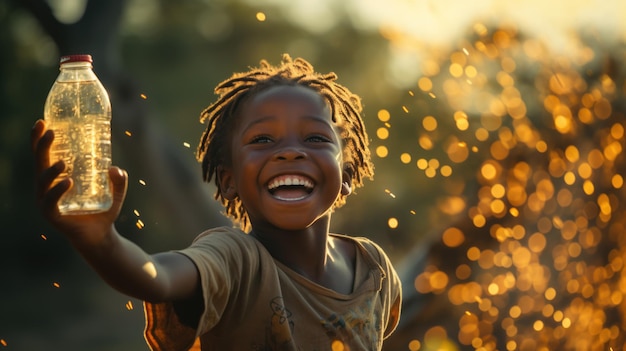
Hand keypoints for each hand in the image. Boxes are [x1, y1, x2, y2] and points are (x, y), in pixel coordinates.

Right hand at [31, 119, 127, 244]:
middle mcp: (47, 188)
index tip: (42, 121)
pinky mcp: (53, 216)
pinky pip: (51, 202)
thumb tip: (116, 169)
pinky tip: (67, 182)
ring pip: (43, 182)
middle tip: (51, 132)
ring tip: (63, 163)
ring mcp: (48, 202)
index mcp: (56, 178)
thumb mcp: (116, 193)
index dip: (39, 139)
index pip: (44, 155)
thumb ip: (120, 181)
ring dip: (51, 170)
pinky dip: (57, 191)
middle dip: (42, 146)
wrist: (101, 237)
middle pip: (39, 163)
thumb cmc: (103, 211)